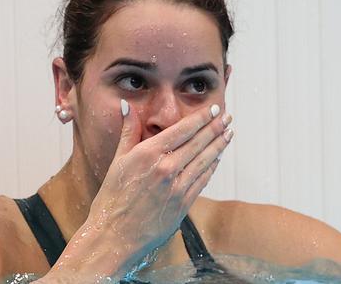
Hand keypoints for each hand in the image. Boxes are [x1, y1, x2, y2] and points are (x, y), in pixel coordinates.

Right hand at [70, 100, 232, 277]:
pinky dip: (212, 166)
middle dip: (216, 128)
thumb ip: (128, 131)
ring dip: (219, 145)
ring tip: (229, 133)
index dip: (201, 118)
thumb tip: (126, 106)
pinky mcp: (183, 203)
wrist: (114, 235)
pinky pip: (203, 179)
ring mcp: (177, 187)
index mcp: (149, 153)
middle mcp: (166, 168)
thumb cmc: (112, 198)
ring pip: (205, 160)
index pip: (183, 129)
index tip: (212, 109)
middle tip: (227, 117)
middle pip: (198, 142)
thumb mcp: (118, 160)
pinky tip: (218, 158)